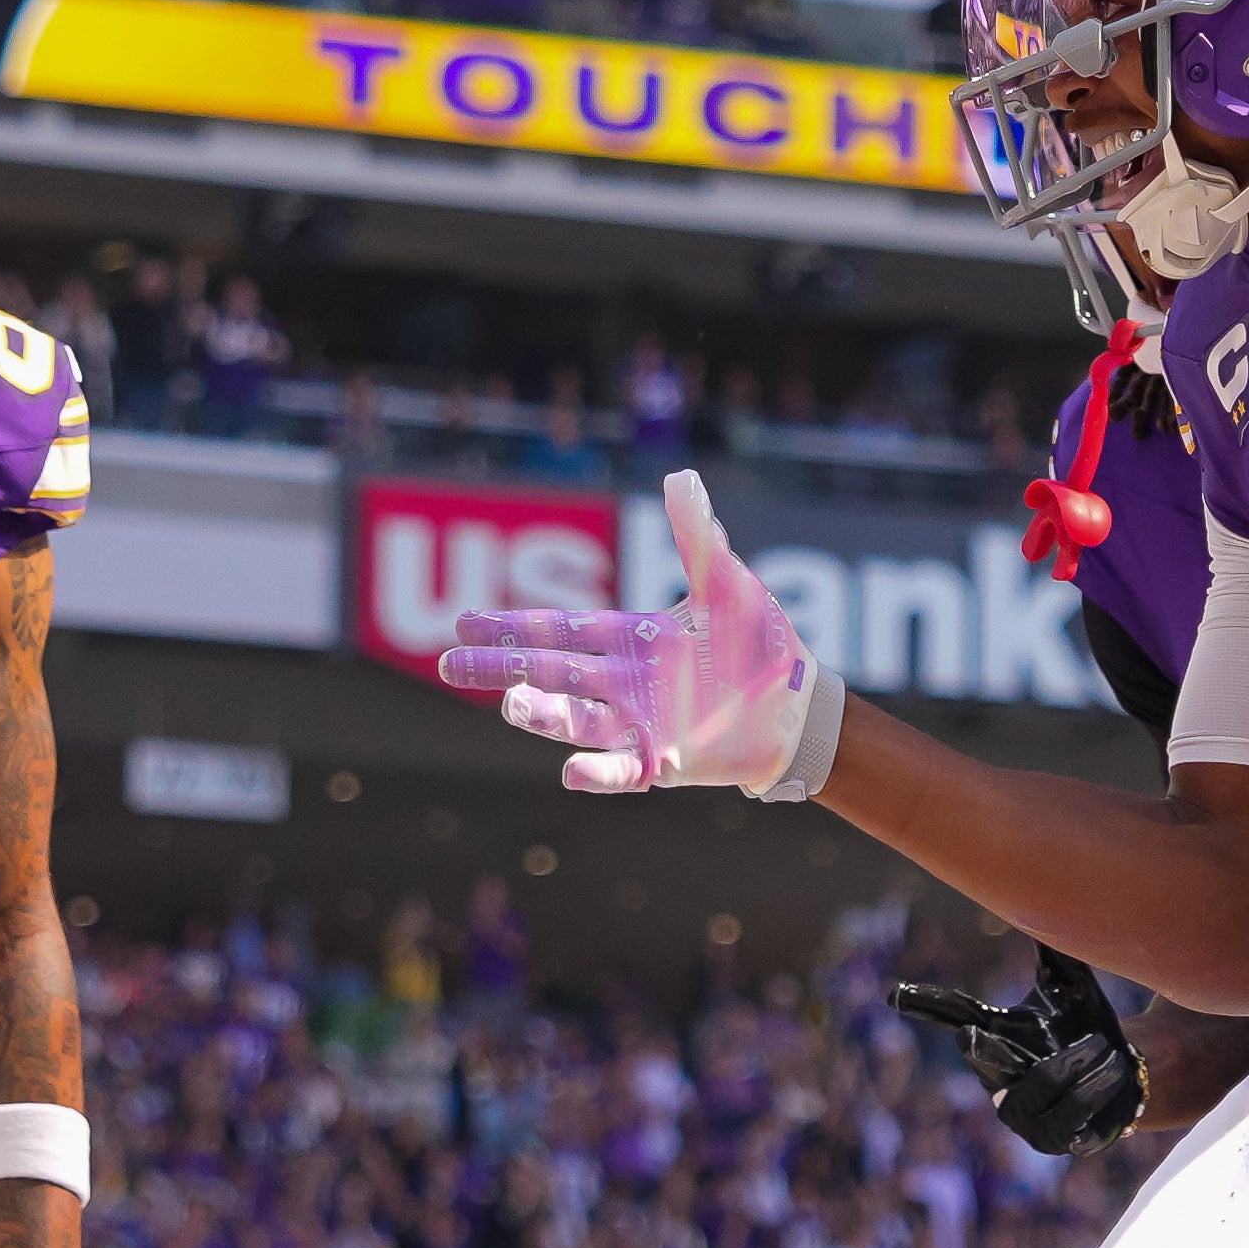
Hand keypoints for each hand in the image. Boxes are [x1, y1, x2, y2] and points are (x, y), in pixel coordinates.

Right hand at [438, 471, 824, 794]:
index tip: (464, 622)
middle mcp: (623, 682)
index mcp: (630, 640)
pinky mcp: (664, 761)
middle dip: (502, 667)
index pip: (559, 630)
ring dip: (543, 714)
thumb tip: (681, 475)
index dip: (513, 626)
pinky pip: (623, 770)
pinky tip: (570, 771)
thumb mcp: (730, 586)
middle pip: (551, 672)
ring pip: (578, 719)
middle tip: (449, 665)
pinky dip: (598, 772)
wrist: (799, 708)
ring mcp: (639, 724)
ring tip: (509, 705)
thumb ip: (698, 538)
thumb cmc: (761, 645)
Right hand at [894, 945, 1146, 1155]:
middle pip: (984, 1060)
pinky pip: (1066, 1119)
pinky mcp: (1052, 1140)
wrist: (1126, 1078)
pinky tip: (1113, 1070)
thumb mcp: (1074, 988)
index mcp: (998, 1038)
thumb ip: (1057, 951)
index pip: (955, 1015)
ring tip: (1104, 1048)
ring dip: (1074, 1063)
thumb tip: (1046, 887)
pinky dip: (1092, 1091)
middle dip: (981, 1051)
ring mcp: (1023, 1116)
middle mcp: (1000, 1078)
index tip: (895, 994)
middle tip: (973, 1035)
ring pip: (1038, 1087)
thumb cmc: (1089, 1028)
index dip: (926, 1004)